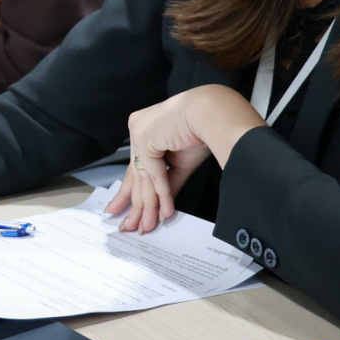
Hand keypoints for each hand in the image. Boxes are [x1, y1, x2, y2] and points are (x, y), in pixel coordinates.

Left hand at [106, 85, 265, 233]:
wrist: (213, 113)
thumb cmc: (203, 128)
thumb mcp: (182, 162)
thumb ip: (169, 182)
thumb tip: (162, 205)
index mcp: (146, 129)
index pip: (137, 167)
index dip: (132, 192)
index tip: (126, 210)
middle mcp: (138, 129)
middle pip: (135, 175)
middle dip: (133, 205)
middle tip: (129, 226)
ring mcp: (139, 132)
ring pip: (143, 178)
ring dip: (147, 207)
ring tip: (146, 227)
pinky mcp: (144, 137)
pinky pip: (154, 175)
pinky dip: (161, 195)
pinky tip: (164, 213)